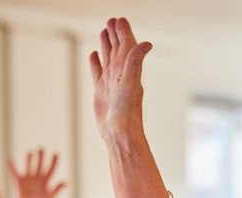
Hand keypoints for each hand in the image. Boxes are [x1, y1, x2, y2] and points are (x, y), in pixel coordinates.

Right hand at [10, 149, 65, 197]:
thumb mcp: (50, 197)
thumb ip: (57, 189)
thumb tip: (66, 182)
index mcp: (45, 181)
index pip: (51, 169)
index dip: (54, 162)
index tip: (56, 154)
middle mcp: (37, 178)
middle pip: (40, 165)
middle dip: (41, 157)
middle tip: (41, 148)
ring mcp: (28, 179)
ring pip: (29, 166)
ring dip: (29, 159)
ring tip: (30, 152)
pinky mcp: (19, 181)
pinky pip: (15, 172)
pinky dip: (12, 166)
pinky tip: (9, 160)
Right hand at [89, 17, 151, 139]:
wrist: (119, 133)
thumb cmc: (127, 111)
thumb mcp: (131, 82)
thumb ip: (136, 61)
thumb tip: (147, 43)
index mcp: (127, 68)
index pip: (126, 44)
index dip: (123, 31)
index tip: (119, 19)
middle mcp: (119, 73)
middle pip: (117, 47)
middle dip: (115, 33)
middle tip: (111, 20)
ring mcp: (110, 82)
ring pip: (107, 57)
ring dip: (106, 44)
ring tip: (104, 31)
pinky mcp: (100, 91)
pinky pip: (97, 72)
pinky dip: (95, 62)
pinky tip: (94, 55)